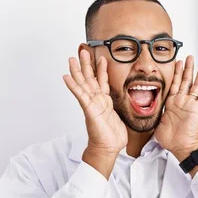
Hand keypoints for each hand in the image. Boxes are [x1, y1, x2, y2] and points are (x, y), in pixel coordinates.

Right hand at [63, 50, 126, 177]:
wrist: (109, 147)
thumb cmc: (114, 135)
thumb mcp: (121, 116)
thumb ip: (122, 107)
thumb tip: (131, 103)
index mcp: (105, 101)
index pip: (102, 81)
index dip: (101, 69)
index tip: (100, 57)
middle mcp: (96, 100)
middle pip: (89, 78)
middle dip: (86, 64)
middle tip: (82, 50)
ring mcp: (91, 104)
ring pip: (83, 83)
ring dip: (77, 70)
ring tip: (71, 59)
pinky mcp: (89, 109)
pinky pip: (80, 95)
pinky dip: (73, 86)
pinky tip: (66, 77)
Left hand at [155, 55, 197, 160]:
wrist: (180, 147)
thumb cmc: (170, 139)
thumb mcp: (157, 123)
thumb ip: (154, 114)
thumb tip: (145, 110)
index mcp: (172, 103)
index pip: (174, 84)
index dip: (176, 73)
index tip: (177, 62)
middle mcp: (182, 102)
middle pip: (186, 81)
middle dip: (187, 69)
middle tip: (190, 57)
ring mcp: (191, 105)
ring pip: (196, 86)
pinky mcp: (197, 109)